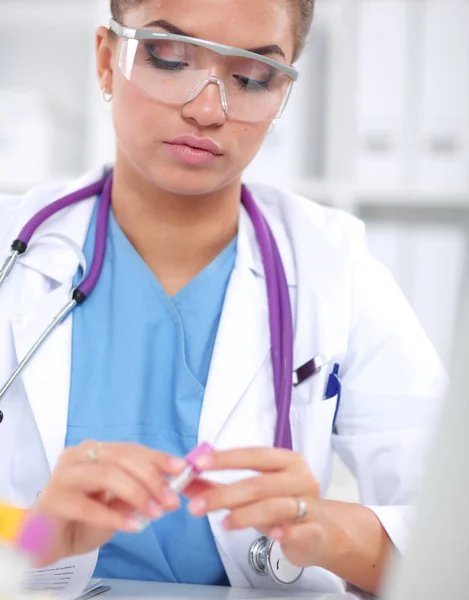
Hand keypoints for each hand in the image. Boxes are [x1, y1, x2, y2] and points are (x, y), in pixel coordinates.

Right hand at [31, 441, 185, 565]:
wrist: (45, 541)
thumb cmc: (82, 519)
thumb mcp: (118, 505)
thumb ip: (140, 495)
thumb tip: (172, 491)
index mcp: (96, 451)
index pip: (131, 449)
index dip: (158, 458)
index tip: (182, 469)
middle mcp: (79, 456)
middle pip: (121, 458)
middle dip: (151, 478)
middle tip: (171, 499)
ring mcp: (64, 475)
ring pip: (107, 474)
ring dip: (136, 494)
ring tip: (155, 513)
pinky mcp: (53, 500)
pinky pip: (88, 506)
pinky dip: (113, 516)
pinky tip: (132, 526)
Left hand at [184, 447, 337, 568]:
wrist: (321, 533)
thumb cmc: (283, 505)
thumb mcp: (253, 492)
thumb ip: (219, 485)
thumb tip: (186, 479)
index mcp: (286, 461)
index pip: (253, 454)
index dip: (225, 459)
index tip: (198, 464)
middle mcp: (300, 478)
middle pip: (258, 483)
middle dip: (223, 494)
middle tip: (196, 505)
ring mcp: (310, 504)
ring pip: (274, 505)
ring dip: (244, 515)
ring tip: (223, 524)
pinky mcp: (315, 530)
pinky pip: (298, 529)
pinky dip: (284, 531)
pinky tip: (271, 534)